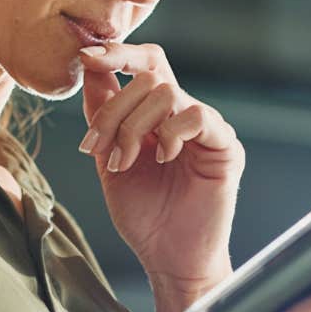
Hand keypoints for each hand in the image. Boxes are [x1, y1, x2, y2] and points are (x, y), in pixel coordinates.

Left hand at [76, 42, 244, 310]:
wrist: (168, 258)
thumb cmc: (143, 214)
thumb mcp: (108, 157)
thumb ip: (101, 113)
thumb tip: (87, 63)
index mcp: (158, 113)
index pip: (144, 64)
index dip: (117, 53)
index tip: (84, 55)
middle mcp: (184, 114)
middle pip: (149, 76)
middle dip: (113, 109)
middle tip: (96, 146)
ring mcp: (207, 128)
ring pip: (168, 92)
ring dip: (134, 126)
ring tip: (123, 163)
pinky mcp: (225, 147)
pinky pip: (199, 116)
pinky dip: (171, 133)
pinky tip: (160, 159)